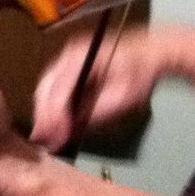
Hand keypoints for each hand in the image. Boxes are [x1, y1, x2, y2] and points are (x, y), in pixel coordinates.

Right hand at [30, 27, 161, 152]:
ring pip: (47, 88)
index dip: (54, 119)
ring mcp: (69, 57)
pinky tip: (57, 123)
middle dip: (45, 117)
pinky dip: (53, 106)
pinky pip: (55, 86)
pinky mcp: (72, 64)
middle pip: (46, 89)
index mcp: (82, 58)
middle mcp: (70, 54)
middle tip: (46, 140)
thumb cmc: (140, 72)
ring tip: (49, 136)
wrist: (149, 54)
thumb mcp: (123, 97)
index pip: (58, 92)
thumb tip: (72, 129)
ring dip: (46, 113)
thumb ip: (96, 113)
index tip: (54, 138)